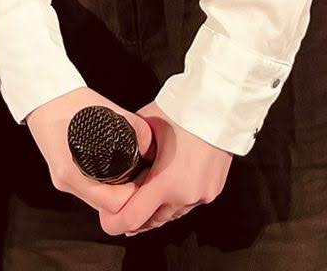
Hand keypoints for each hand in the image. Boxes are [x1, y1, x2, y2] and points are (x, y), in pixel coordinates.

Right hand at [26, 88, 154, 218]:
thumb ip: (133, 127)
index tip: (142, 180)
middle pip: (105, 206)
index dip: (132, 195)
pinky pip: (89, 191)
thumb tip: (149, 146)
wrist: (43, 97)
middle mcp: (65, 181)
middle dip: (126, 195)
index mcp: (70, 171)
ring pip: (97, 201)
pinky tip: (111, 172)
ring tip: (127, 174)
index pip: (112, 204)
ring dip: (114, 193)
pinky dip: (103, 187)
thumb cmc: (68, 101)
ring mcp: (62, 181)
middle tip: (139, 177)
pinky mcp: (62, 176)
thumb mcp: (105, 110)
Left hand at [99, 103, 231, 236]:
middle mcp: (186, 195)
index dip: (114, 222)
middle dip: (136, 217)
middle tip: (120, 208)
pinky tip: (167, 187)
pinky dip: (175, 200)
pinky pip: (188, 204)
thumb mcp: (145, 126)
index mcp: (166, 182)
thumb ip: (130, 146)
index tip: (106, 218)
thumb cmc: (183, 111)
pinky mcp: (213, 190)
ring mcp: (202, 195)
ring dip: (157, 209)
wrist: (220, 104)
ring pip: (172, 214)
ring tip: (143, 198)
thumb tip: (117, 154)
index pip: (133, 218)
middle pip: (152, 221)